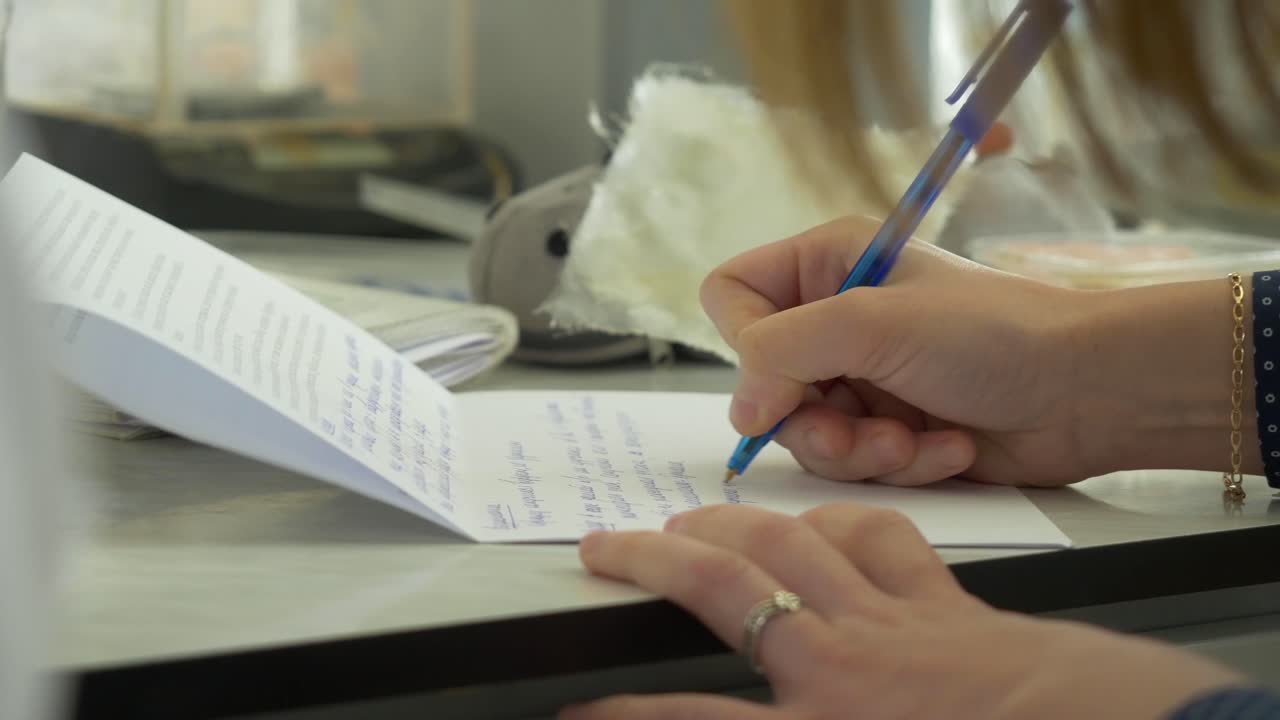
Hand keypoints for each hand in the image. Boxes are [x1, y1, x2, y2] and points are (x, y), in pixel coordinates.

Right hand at [560, 504, 1242, 719]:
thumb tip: (705, 711)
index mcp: (823, 718)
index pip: (691, 716)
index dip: (626, 709)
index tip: (579, 706)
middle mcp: (846, 662)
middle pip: (727, 589)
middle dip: (658, 562)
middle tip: (611, 544)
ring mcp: (896, 621)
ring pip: (794, 548)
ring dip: (735, 527)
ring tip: (693, 520)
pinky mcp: (945, 603)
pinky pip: (883, 543)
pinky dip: (842, 523)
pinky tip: (824, 522)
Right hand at [700, 215, 1254, 485]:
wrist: (1089, 392)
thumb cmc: (989, 334)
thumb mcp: (872, 323)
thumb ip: (783, 353)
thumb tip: (739, 410)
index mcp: (827, 265)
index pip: (733, 296)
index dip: (746, 343)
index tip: (784, 377)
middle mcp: (836, 319)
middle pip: (764, 382)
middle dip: (813, 417)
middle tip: (854, 430)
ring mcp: (863, 378)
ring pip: (805, 433)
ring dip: (859, 448)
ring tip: (911, 441)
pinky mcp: (889, 429)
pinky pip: (854, 462)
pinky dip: (899, 463)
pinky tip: (948, 448)